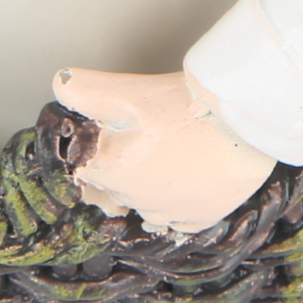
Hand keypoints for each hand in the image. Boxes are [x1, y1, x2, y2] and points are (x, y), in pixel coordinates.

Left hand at [52, 68, 274, 234]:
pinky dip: (180, 202)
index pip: (86, 172)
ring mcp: (170, 214)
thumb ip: (90, 91)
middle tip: (147, 137)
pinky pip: (180, 218)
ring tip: (170, 153)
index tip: (113, 137)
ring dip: (151, 186)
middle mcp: (135, 201)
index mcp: (112, 171)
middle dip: (125, 166)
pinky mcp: (200, 219)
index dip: (98, 151)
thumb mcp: (131, 92)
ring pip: (147, 204)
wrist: (242, 121)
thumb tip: (60, 83)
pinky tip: (189, 177)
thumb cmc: (185, 106)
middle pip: (117, 187)